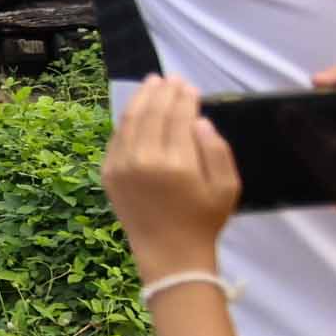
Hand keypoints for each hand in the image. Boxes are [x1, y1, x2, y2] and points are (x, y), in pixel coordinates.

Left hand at [101, 77, 239, 275]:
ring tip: (152, 84)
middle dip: (163, 92)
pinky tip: (136, 111)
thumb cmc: (203, 221)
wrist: (169, 255)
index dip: (184, 98)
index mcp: (176, 164)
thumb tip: (199, 120)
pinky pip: (116, 138)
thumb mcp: (227, 188)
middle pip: (153, 113)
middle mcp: (144, 160)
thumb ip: (217, 150)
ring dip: (141, 99)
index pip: (178, 116)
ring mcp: (121, 166)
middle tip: (171, 79)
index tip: (189, 86)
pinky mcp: (108, 174)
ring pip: (130, 121)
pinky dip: (127, 120)